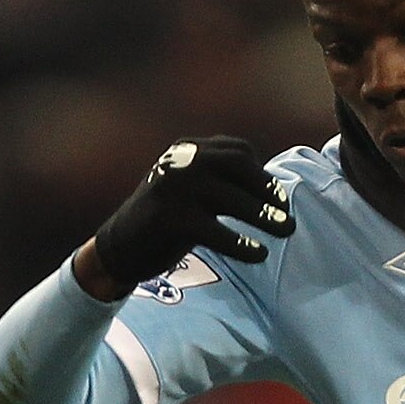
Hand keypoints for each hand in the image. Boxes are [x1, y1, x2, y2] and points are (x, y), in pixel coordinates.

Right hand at [74, 135, 290, 297]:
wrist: (117, 248)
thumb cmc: (163, 221)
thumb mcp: (189, 189)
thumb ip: (221, 182)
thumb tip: (273, 192)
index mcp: (188, 149)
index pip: (236, 151)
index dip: (263, 174)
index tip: (279, 198)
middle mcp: (181, 161)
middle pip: (238, 166)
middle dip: (268, 190)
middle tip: (287, 215)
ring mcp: (174, 187)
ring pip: (232, 199)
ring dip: (264, 216)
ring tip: (285, 231)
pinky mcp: (170, 218)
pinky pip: (217, 231)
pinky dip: (242, 244)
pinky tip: (259, 254)